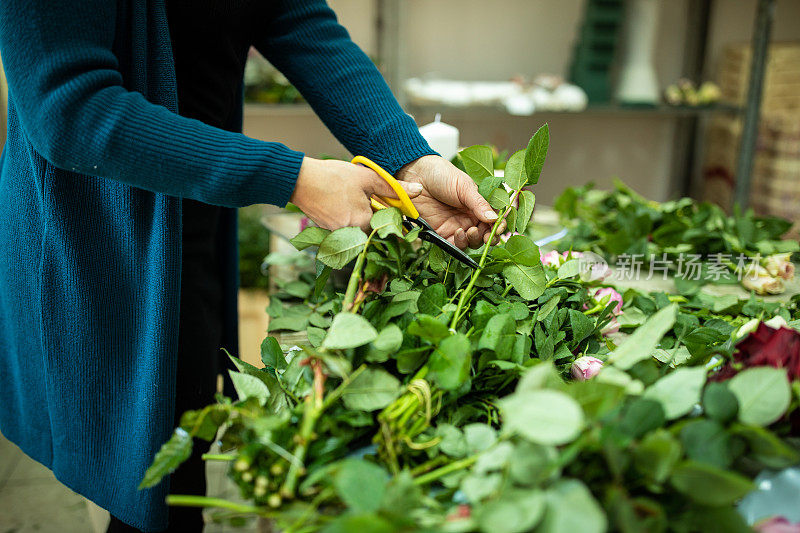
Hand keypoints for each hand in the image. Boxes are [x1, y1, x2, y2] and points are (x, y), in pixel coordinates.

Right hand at [291, 157, 421, 231]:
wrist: (299, 180)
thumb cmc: (332, 177)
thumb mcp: (367, 178)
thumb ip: (393, 188)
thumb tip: (417, 191)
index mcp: (363, 222)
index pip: (387, 227)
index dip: (390, 217)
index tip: (386, 208)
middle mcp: (351, 234)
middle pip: (372, 231)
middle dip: (374, 218)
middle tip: (364, 200)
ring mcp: (338, 236)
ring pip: (358, 231)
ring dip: (360, 219)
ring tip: (349, 200)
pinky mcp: (327, 233)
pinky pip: (345, 231)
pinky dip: (346, 220)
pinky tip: (340, 204)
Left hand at [396, 155, 503, 248]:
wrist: (418, 175)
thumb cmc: (442, 175)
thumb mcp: (464, 187)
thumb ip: (479, 204)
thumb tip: (495, 219)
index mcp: (478, 205)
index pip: (494, 220)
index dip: (499, 226)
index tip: (500, 228)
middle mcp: (469, 218)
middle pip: (485, 235)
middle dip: (489, 237)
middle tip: (487, 234)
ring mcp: (456, 226)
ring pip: (471, 242)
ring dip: (475, 240)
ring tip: (471, 231)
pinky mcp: (441, 233)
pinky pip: (454, 245)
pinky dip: (460, 243)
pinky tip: (459, 233)